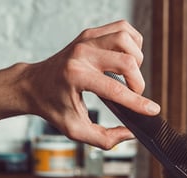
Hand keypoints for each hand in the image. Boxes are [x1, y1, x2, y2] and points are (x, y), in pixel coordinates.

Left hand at [20, 20, 159, 148]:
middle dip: (138, 83)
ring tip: (130, 75)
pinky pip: (122, 29)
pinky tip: (127, 58)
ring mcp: (86, 40)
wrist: (33, 84)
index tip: (153, 110)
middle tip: (133, 94)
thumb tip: (130, 134)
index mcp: (75, 76)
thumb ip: (105, 139)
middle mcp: (82, 53)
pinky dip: (132, 43)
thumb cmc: (52, 106)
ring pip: (127, 40)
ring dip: (137, 59)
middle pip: (127, 61)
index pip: (116, 89)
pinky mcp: (91, 34)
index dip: (138, 102)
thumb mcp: (75, 130)